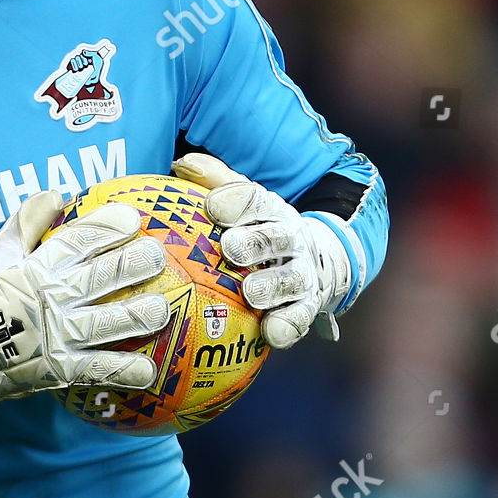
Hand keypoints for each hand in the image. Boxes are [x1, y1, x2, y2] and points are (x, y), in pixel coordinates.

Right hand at [0, 190, 170, 469]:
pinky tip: (148, 370)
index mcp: (37, 269)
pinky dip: (123, 371)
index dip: (104, 227)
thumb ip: (26, 223)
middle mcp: (51, 300)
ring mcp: (57, 337)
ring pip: (104, 325)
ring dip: (135, 317)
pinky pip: (98, 370)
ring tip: (160, 310)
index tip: (132, 218)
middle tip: (157, 255)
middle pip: (99, 279)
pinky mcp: (61, 371)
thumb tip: (56, 194)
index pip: (75, 241)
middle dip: (132, 265)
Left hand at [172, 152, 351, 349]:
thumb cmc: (259, 230)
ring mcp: (301, 275)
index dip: (236, 200)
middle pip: (275, 238)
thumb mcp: (242, 203)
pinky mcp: (306, 307)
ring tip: (251, 292)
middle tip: (230, 248)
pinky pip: (299, 318)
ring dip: (271, 285)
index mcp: (271, 212)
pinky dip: (287, 325)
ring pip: (290, 280)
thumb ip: (214, 182)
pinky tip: (271, 332)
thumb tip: (181, 164)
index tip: (213, 205)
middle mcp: (291, 241)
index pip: (256, 200)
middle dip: (255, 242)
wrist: (316, 261)